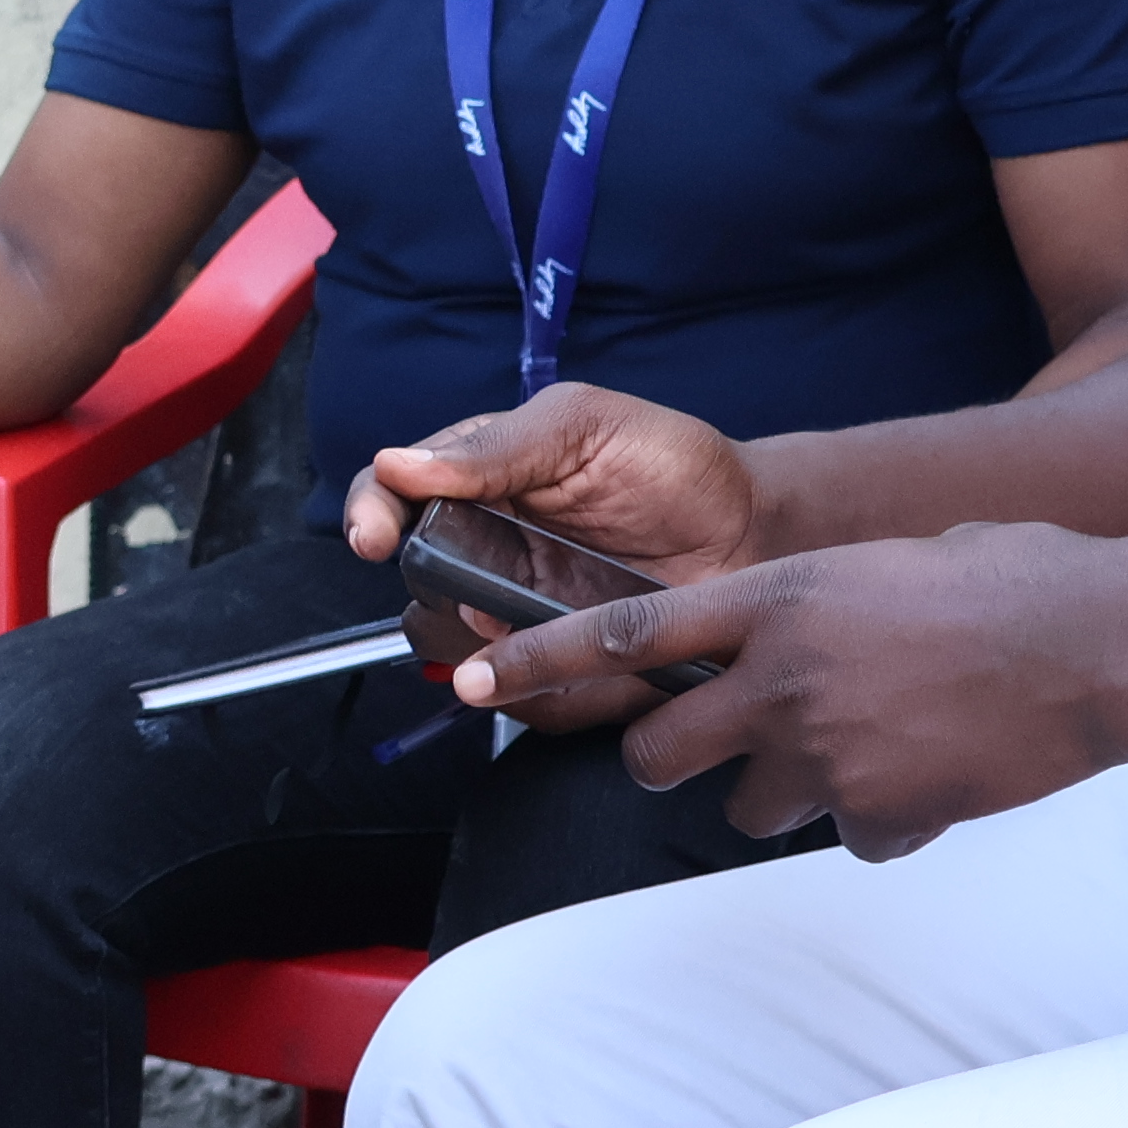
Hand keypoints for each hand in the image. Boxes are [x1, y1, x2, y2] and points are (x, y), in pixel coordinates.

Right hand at [347, 386, 774, 727]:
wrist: (757, 535)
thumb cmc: (676, 467)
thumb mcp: (586, 426)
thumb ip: (496, 446)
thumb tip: (399, 463)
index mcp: (480, 482)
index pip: (392, 496)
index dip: (371, 515)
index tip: (375, 535)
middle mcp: (487, 553)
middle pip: (412, 588)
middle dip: (432, 596)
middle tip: (475, 594)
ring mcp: (519, 618)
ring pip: (453, 655)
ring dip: (479, 650)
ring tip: (531, 629)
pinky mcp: (560, 673)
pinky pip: (522, 702)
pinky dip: (542, 691)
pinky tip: (586, 664)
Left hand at [469, 521, 1127, 858]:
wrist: (1101, 645)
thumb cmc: (1015, 580)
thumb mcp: (893, 562)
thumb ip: (821, 602)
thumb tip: (797, 631)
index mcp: (777, 601)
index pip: (623, 635)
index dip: (538, 663)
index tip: (471, 681)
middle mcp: (781, 681)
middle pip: (658, 752)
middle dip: (668, 759)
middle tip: (706, 751)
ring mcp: (826, 755)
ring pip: (749, 807)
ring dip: (786, 792)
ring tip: (868, 748)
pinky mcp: (879, 815)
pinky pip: (852, 837)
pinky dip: (883, 821)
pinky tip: (935, 778)